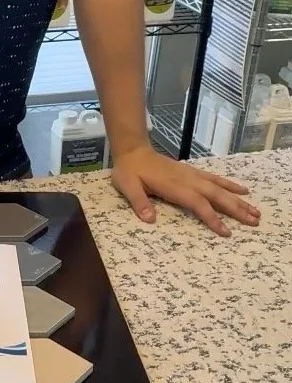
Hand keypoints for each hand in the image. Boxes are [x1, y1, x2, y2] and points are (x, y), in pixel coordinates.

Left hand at [111, 146, 260, 236]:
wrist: (133, 151)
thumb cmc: (129, 171)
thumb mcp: (127, 186)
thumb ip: (139, 202)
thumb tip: (149, 219)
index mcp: (174, 186)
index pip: (198, 203)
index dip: (212, 218)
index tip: (226, 231)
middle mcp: (188, 180)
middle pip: (216, 196)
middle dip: (236, 209)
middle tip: (254, 221)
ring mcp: (192, 175)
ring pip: (220, 188)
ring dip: (238, 199)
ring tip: (255, 211)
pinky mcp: (193, 173)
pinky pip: (215, 179)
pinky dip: (230, 186)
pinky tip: (243, 191)